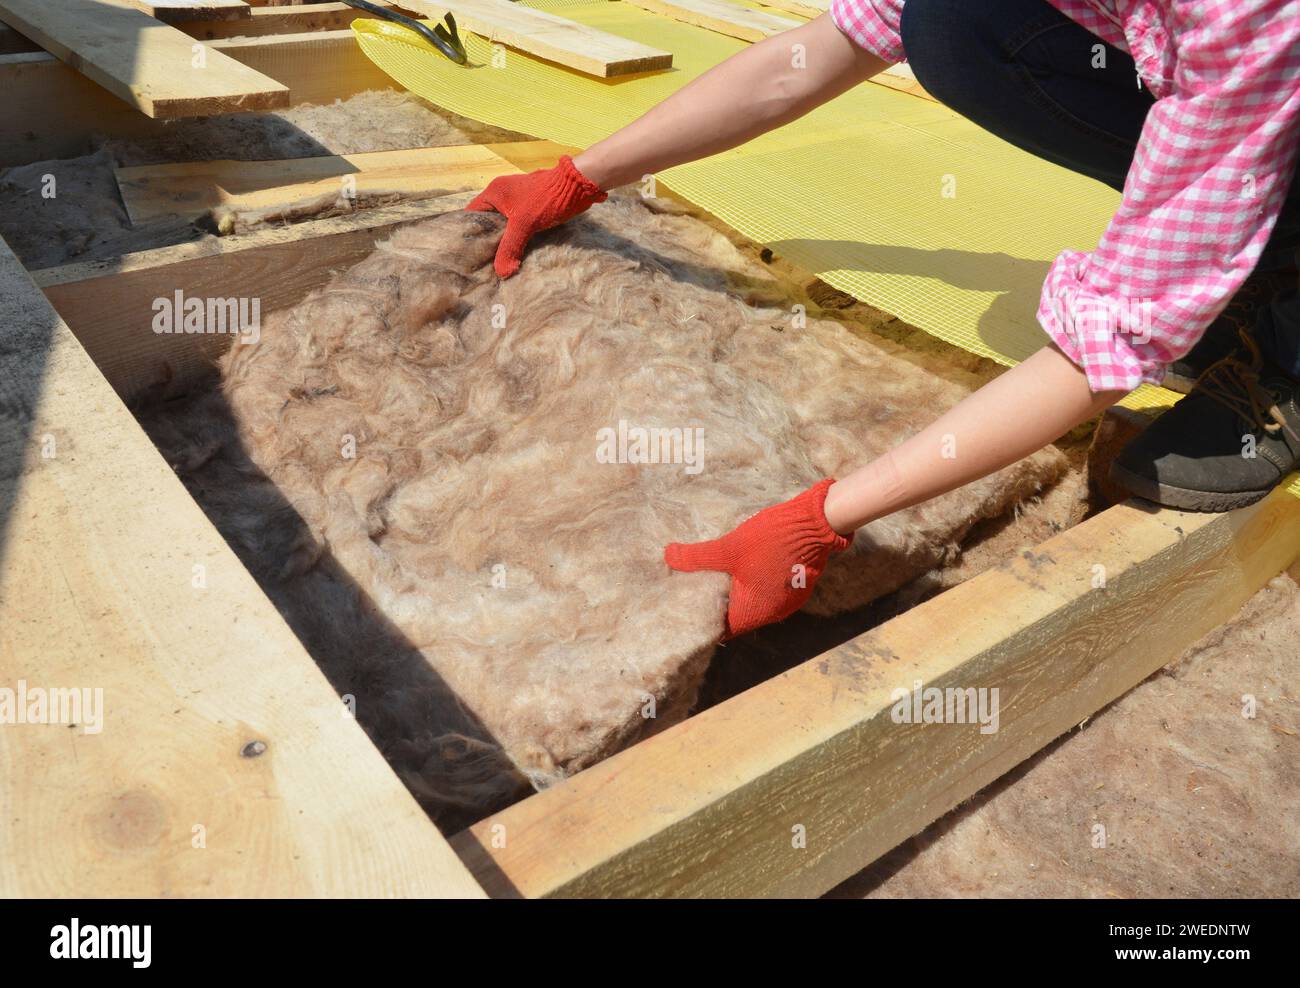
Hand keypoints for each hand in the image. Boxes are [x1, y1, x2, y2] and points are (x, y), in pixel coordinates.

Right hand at [465, 155, 606, 276]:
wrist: (578, 185)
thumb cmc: (547, 198)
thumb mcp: (525, 224)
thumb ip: (510, 247)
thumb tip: (501, 273)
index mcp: (494, 192)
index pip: (471, 214)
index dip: (468, 233)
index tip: (468, 252)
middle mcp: (502, 194)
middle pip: (487, 221)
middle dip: (487, 241)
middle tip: (484, 263)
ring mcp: (518, 201)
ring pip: (504, 225)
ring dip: (504, 241)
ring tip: (500, 262)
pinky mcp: (531, 208)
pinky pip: (518, 226)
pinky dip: (517, 238)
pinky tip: (518, 254)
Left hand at [664, 479, 850, 638]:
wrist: (815, 523)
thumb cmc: (771, 539)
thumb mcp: (728, 547)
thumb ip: (696, 557)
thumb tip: (667, 555)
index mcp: (754, 612)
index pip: (723, 629)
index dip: (704, 619)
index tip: (688, 606)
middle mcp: (773, 614)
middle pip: (739, 617)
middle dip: (719, 604)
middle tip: (697, 589)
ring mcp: (788, 601)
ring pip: (756, 603)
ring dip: (739, 593)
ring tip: (717, 578)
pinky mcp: (797, 587)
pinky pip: (770, 593)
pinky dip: (756, 585)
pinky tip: (744, 569)